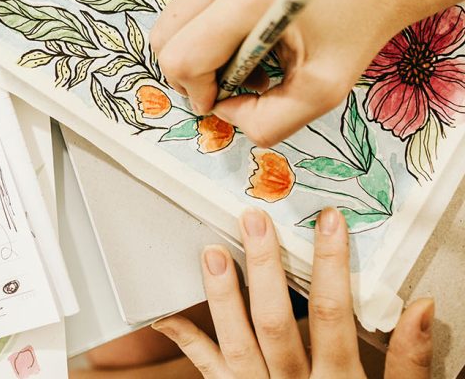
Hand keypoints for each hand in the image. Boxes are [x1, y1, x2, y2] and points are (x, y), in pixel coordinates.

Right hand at [149, 0, 403, 146]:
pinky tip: (249, 33)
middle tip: (232, 85)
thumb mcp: (322, 91)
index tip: (226, 100)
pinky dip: (209, 26)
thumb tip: (224, 111)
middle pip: (165, 36)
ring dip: (200, 49)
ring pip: (175, 18)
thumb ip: (266, 122)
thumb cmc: (361, 24)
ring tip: (248, 59)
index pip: (182, 57)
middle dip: (190, 73)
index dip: (196, 92)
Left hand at [151, 208, 434, 377]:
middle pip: (275, 321)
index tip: (327, 222)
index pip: (333, 314)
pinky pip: (207, 369)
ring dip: (221, 296)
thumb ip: (408, 360)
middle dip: (264, 268)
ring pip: (235, 342)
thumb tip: (420, 307)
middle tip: (253, 221)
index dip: (330, 265)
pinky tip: (164, 314)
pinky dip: (185, 340)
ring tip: (211, 252)